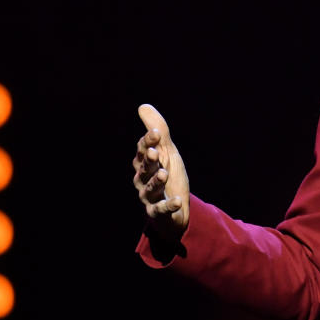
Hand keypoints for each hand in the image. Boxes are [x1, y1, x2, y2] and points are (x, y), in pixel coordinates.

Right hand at [133, 104, 189, 237]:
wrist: (175, 207)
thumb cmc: (168, 175)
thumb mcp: (167, 152)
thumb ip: (158, 131)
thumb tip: (143, 106)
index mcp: (144, 163)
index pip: (143, 150)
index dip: (149, 141)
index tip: (157, 132)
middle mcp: (143, 180)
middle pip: (144, 169)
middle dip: (149, 160)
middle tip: (155, 152)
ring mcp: (150, 197)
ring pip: (150, 189)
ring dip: (156, 181)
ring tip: (164, 173)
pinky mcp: (158, 213)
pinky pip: (161, 210)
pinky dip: (168, 205)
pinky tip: (177, 200)